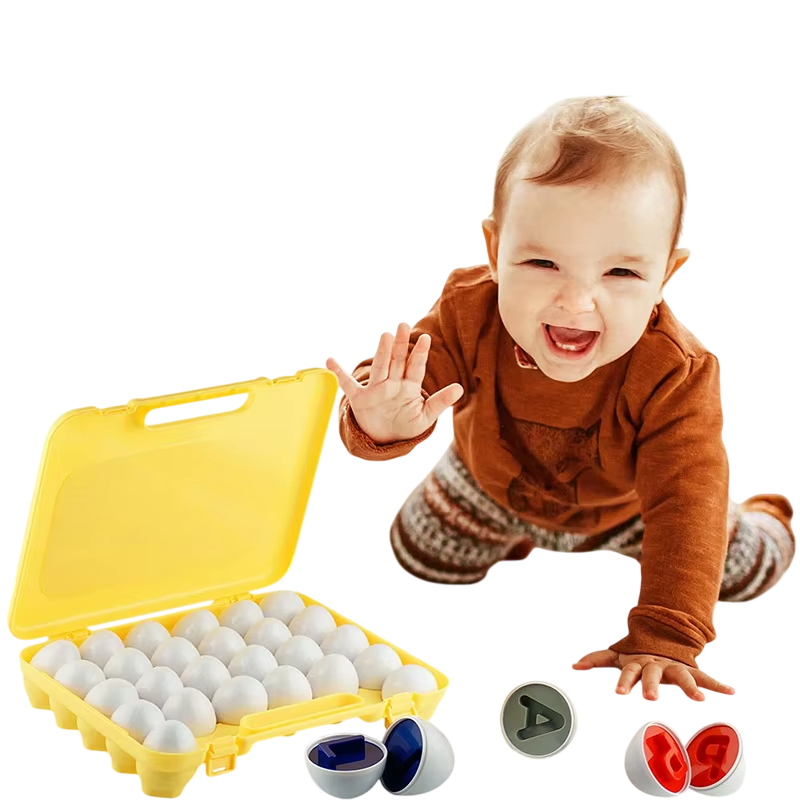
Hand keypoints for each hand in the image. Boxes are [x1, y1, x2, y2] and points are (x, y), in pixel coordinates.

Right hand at [326, 322, 463, 444]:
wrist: (385, 438)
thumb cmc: (406, 425)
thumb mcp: (425, 417)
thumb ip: (440, 402)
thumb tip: (461, 389)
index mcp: (409, 387)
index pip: (415, 367)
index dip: (420, 354)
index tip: (426, 338)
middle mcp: (392, 383)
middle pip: (397, 361)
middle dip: (401, 344)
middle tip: (404, 325)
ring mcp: (376, 390)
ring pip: (380, 367)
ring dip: (382, 352)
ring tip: (386, 336)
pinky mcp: (360, 399)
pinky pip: (348, 385)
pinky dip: (338, 373)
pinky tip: (330, 360)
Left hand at [572, 649, 734, 700]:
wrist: (663, 637)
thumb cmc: (637, 654)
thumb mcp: (618, 656)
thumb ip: (596, 658)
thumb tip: (573, 665)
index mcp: (638, 662)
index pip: (628, 672)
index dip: (623, 682)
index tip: (619, 694)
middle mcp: (657, 664)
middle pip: (653, 675)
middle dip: (651, 686)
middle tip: (649, 699)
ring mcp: (675, 666)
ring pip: (683, 676)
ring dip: (690, 688)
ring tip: (700, 699)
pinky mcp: (691, 670)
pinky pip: (706, 677)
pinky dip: (719, 685)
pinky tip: (731, 691)